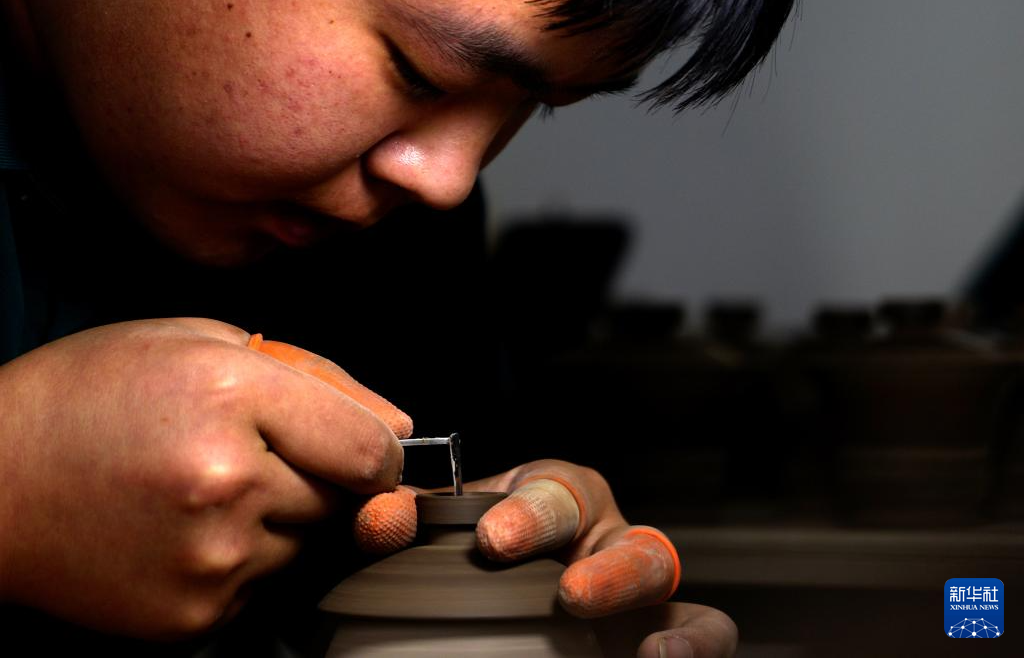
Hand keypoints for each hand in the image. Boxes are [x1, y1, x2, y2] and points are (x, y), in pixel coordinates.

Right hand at [0, 318, 409, 638]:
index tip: (356, 445)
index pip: (373, 447)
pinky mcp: (192, 613)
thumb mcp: (199, 340)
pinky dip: (245, 558)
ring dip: (282, 517)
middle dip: (321, 475)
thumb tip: (397, 424)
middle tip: (253, 452)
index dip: (376, 447)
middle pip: (347, 499)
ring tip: (206, 486)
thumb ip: (316, 375)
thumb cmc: (87, 398)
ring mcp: (210, 557)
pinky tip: (186, 526)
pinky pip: (266, 585)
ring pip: (308, 543)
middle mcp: (227, 482)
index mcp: (231, 396)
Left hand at [354, 460, 734, 655]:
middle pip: (604, 520)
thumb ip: (413, 527)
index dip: (526, 510)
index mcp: (551, 500)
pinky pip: (704, 627)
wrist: (511, 609)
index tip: (491, 538)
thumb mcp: (451, 540)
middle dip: (582, 549)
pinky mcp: (666, 628)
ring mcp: (638, 583)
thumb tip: (378, 520)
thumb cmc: (485, 561)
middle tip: (549, 581)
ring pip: (656, 564)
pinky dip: (692, 642)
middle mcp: (600, 532)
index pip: (551, 489)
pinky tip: (658, 657)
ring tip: (602, 618)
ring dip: (625, 582)